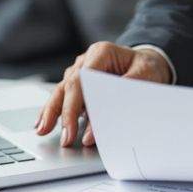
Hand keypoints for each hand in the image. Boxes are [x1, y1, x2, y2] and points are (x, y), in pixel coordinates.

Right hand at [35, 42, 171, 146]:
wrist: (150, 62)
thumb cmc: (148, 69)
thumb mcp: (145, 77)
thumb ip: (123, 96)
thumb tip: (99, 126)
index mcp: (101, 53)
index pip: (81, 81)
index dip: (75, 107)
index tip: (74, 129)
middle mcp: (86, 60)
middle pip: (67, 87)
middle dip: (62, 115)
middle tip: (64, 138)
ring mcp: (80, 70)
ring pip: (61, 91)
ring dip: (51, 112)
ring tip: (42, 130)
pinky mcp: (80, 83)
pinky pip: (64, 96)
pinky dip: (55, 110)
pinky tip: (44, 122)